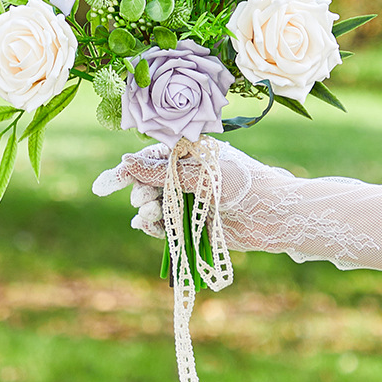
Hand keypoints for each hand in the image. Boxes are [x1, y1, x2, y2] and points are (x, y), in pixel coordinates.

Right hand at [93, 140, 274, 240]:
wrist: (275, 216)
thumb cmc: (244, 184)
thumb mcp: (200, 173)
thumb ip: (163, 171)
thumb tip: (126, 162)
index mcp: (190, 155)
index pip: (151, 157)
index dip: (128, 169)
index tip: (106, 184)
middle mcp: (187, 176)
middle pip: (148, 182)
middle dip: (140, 192)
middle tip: (145, 202)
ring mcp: (190, 201)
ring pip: (154, 204)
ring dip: (147, 210)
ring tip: (151, 215)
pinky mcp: (193, 225)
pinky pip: (164, 226)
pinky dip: (153, 227)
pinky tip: (147, 225)